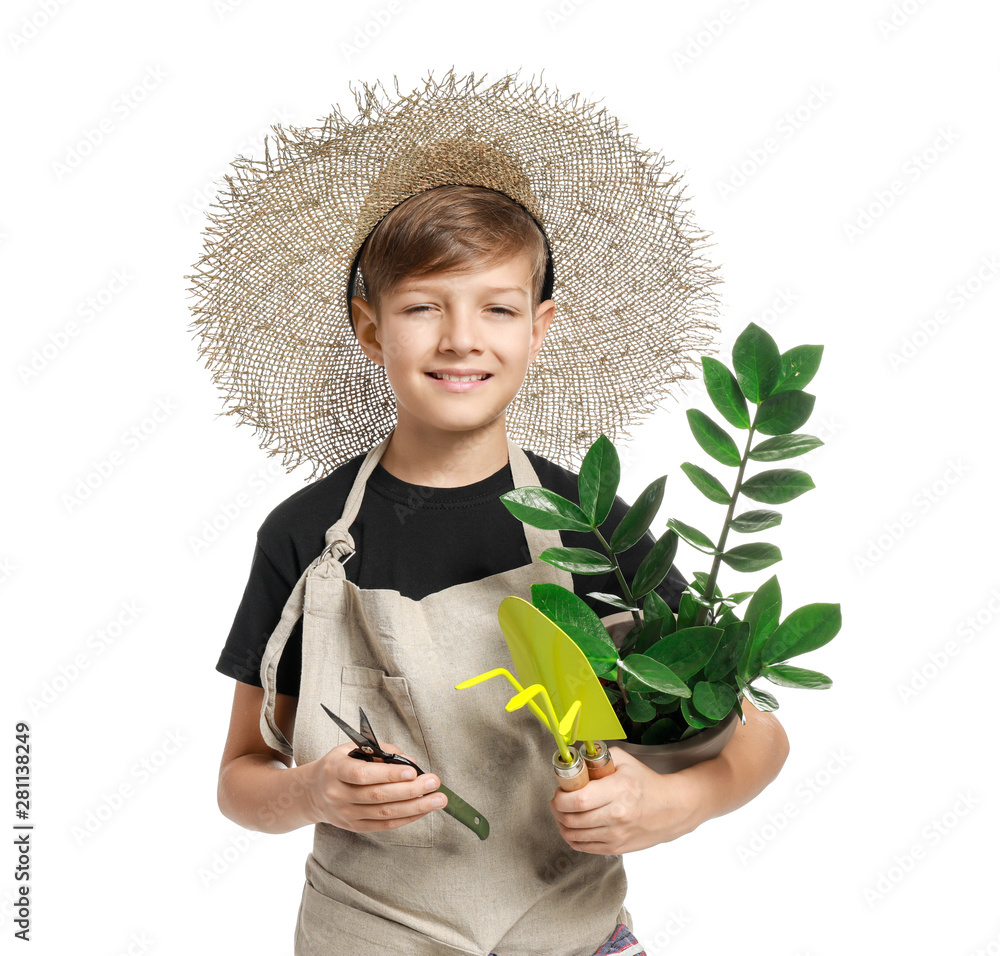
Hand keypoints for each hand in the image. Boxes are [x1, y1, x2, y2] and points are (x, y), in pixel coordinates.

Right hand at [305, 741, 447, 832]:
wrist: (312, 793)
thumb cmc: (338, 765)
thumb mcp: (351, 749)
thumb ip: (380, 752)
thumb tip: (411, 762)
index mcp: (335, 770)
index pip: (363, 774)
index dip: (388, 774)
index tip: (413, 771)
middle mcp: (338, 795)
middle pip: (378, 796)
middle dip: (410, 790)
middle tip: (434, 782)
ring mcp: (346, 814)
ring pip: (384, 814)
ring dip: (415, 807)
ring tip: (437, 799)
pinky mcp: (355, 827)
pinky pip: (384, 825)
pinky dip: (406, 818)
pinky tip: (423, 810)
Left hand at [549, 747, 702, 853]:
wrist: (672, 809)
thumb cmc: (646, 783)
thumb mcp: (624, 761)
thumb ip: (598, 758)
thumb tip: (574, 759)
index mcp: (618, 790)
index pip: (578, 799)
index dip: (560, 796)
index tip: (559, 790)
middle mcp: (617, 815)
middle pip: (572, 819)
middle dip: (557, 809)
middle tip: (558, 799)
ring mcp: (616, 835)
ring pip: (574, 835)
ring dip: (562, 823)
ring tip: (563, 812)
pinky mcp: (616, 849)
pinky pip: (583, 848)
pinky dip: (572, 837)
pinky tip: (573, 826)